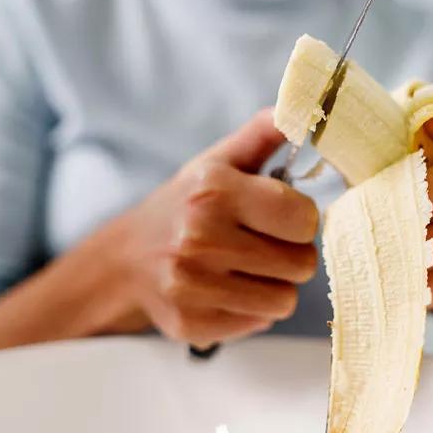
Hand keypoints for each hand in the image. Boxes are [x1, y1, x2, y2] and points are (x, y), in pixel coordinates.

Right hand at [120, 109, 318, 347]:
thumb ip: (262, 133)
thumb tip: (297, 108)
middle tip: (263, 244)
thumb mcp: (219, 161)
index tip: (283, 217)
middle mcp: (200, 239)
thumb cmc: (186, 203)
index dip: (302, 220)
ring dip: (275, 284)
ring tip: (247, 267)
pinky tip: (227, 289)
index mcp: (215, 192)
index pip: (304, 220)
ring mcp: (192, 286)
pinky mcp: (190, 324)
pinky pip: (259, 322)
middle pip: (302, 264)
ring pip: (285, 299)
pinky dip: (251, 308)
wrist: (127, 256)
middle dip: (291, 254)